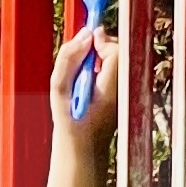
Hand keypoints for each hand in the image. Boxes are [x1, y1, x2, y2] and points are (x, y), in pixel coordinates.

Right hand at [47, 27, 120, 152]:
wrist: (82, 152)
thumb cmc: (69, 123)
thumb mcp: (59, 89)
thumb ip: (68, 59)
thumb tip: (86, 34)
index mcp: (110, 90)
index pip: (116, 52)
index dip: (101, 41)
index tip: (86, 40)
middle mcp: (123, 90)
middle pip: (119, 53)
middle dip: (100, 48)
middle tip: (80, 56)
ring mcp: (126, 93)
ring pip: (118, 61)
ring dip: (100, 58)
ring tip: (83, 73)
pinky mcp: (123, 95)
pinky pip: (116, 71)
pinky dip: (102, 68)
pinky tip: (90, 80)